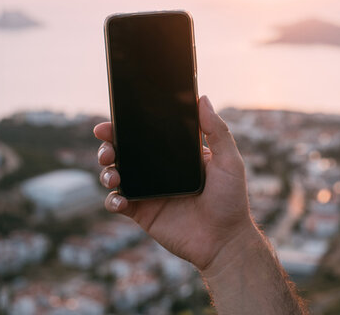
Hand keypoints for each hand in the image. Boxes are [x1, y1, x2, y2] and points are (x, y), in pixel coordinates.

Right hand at [93, 95, 254, 270]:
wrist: (225, 241)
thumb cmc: (232, 200)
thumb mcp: (229, 161)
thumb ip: (216, 130)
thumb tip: (201, 98)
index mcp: (177, 154)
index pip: (148, 133)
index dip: (128, 125)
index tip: (114, 119)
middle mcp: (160, 170)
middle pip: (125, 151)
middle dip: (109, 145)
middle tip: (107, 146)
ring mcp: (149, 192)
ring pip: (117, 174)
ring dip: (107, 170)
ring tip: (113, 174)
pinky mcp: (143, 213)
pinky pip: (118, 203)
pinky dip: (112, 200)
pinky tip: (119, 200)